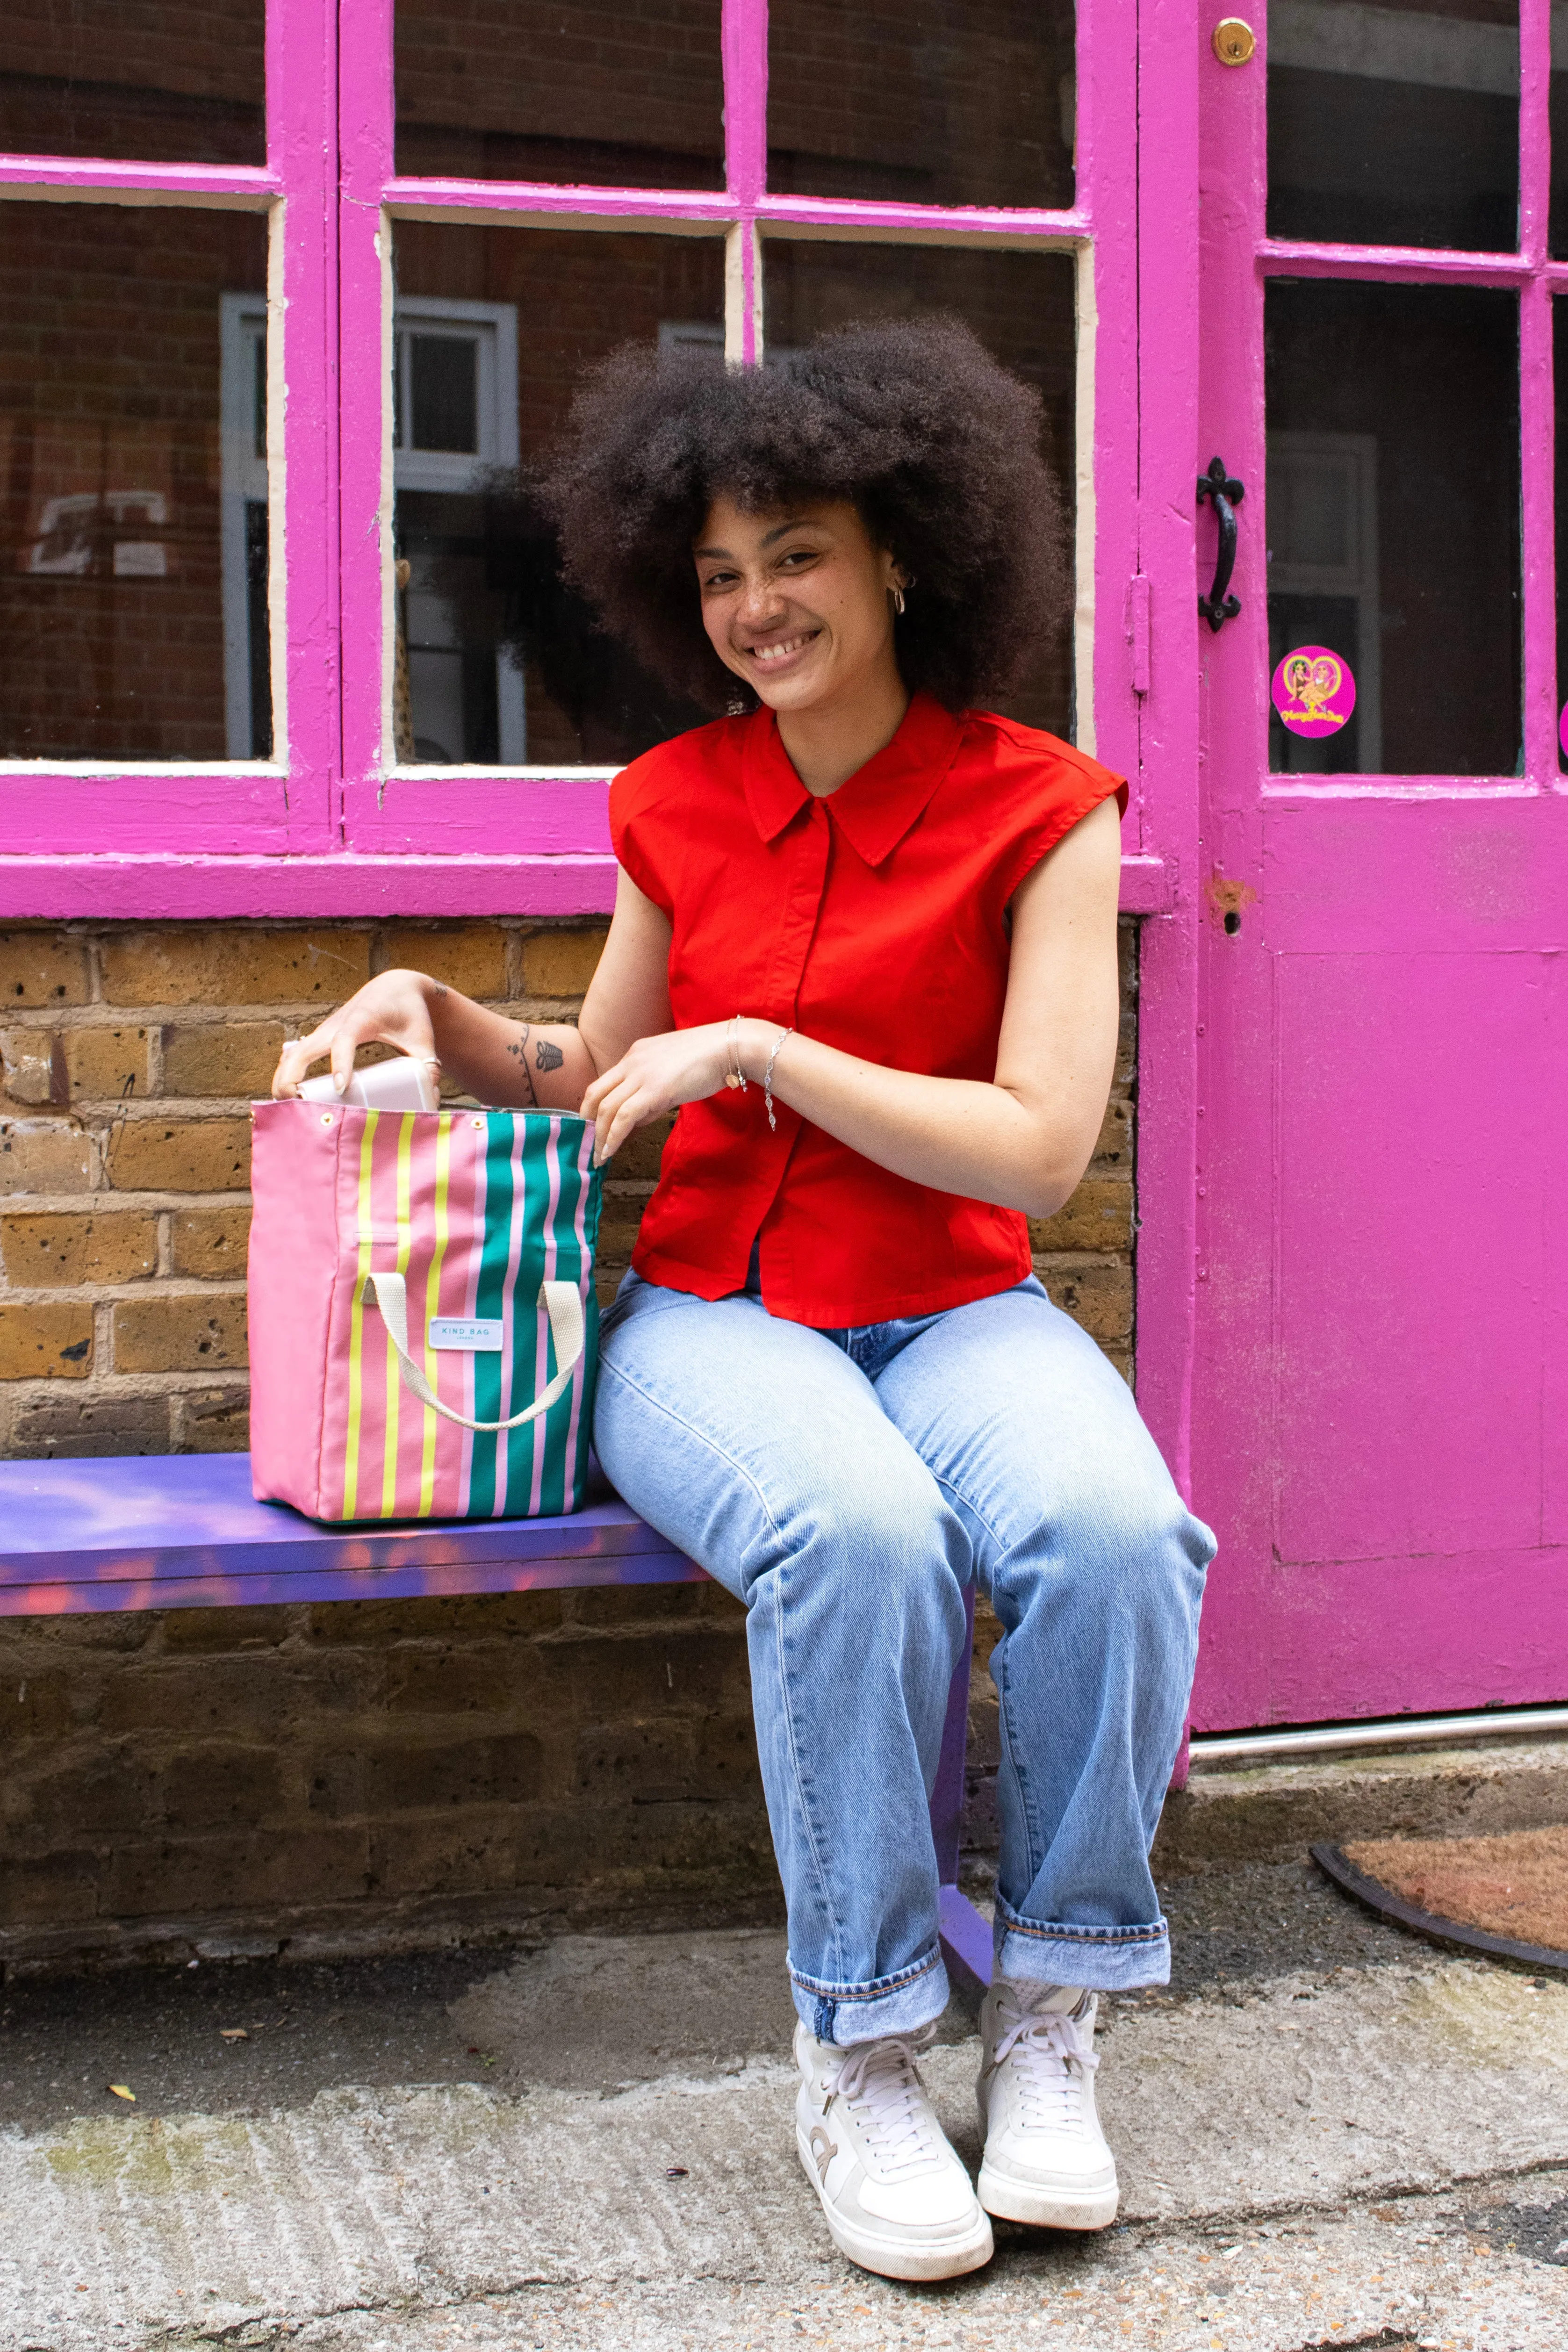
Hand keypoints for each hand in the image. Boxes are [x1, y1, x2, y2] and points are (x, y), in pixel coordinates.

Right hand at [271, 970, 442, 1096]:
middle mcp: (336, 1024)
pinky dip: (285, 1075)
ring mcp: (324, 1032)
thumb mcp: (423, 1038)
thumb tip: (432, 1100)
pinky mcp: (319, 1039)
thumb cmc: (409, 1013)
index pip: (345, 1041)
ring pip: (292, 1055)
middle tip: (295, 1106)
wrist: (393, 988)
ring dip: (283, 1080)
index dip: (341, 1063)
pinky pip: (294, 1056)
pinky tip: (282, 1098)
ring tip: (284, 1109)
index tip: (340, 1087)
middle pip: (303, 1051)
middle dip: (293, 1078)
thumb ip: (429, 1066)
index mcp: (362, 1020)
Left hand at [580, 1023, 731, 1163]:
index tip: (593, 1126)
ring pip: (607, 1108)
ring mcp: (641, 1075)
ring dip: (600, 1136)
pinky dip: (613, 1137)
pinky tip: (609, 1152)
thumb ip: (652, 1091)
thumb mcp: (671, 1070)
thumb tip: (638, 1118)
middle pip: (596, 1094)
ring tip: (599, 1156)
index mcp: (635, 1054)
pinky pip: (624, 1117)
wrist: (728, 1047)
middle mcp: (632, 1062)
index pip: (604, 1082)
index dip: (593, 1106)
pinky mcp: (655, 1090)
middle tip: (588, 1143)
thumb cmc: (708, 1058)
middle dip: (588, 1122)